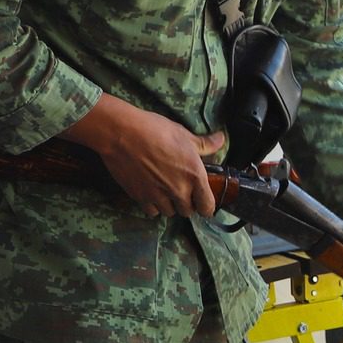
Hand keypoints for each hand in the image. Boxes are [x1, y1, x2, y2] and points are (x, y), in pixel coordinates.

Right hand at [65, 94, 224, 216]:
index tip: (203, 201)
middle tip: (182, 192)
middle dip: (187, 203)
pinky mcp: (140, 197)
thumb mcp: (184, 135)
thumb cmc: (155, 130)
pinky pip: (152, 211)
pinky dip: (153, 205)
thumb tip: (221, 139)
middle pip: (188, 211)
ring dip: (170, 205)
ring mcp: (158, 196)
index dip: (206, 206)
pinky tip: (152, 193)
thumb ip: (205, 144)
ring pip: (170, 212)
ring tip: (166, 192)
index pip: (207, 206)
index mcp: (194, 176)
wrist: (122, 134)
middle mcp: (178, 190)